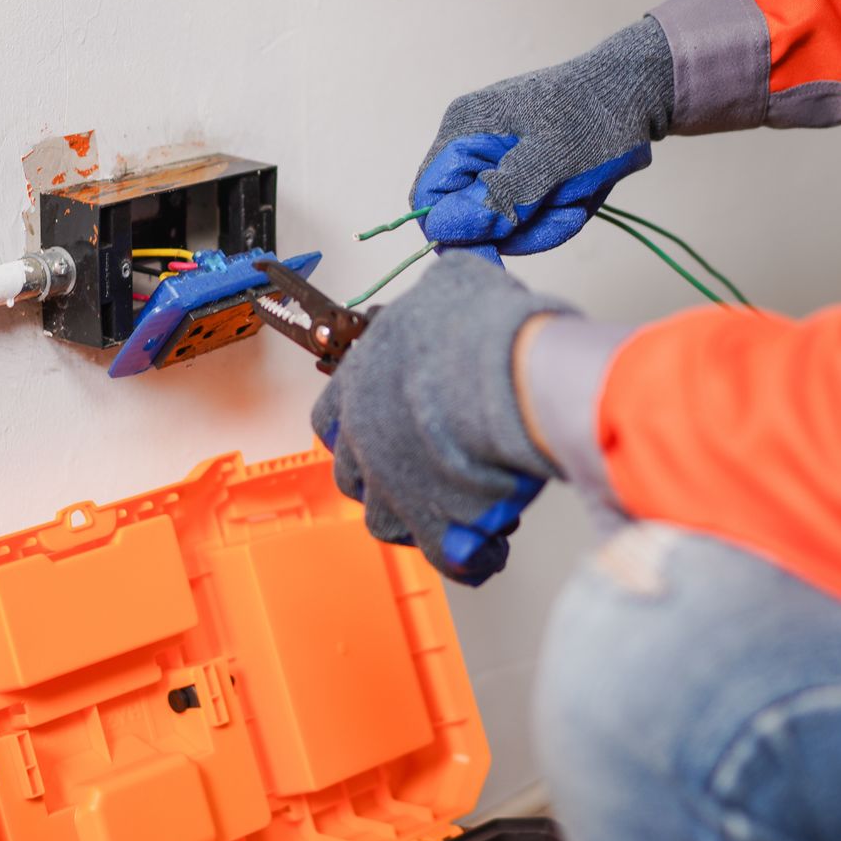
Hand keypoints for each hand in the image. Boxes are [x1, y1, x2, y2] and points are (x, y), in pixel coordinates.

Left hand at [311, 252, 568, 583]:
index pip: (330, 415)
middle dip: (388, 476)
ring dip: (422, 518)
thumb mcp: (456, 283)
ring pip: (391, 522)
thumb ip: (442, 293)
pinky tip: (493, 545)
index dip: (354, 423)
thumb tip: (453, 283)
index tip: (377, 427)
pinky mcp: (432, 531)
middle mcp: (364, 441)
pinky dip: (469, 556)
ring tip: (469, 505)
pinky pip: (446, 557)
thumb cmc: (480, 332)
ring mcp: (392, 491)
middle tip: (432, 467)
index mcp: (358, 383)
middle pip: (355, 476)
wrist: (510, 381)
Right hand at [413, 17, 674, 262]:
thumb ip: (499, 196)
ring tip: (576, 199)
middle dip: (516, 227)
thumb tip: (447, 228)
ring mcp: (493, 156)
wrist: (638, 93)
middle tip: (564, 212)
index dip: (456, 233)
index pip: (428, 199)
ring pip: (499, 221)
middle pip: (466, 216)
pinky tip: (576, 196)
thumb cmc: (598, 117)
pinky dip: (549, 214)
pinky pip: (521, 212)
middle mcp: (469, 143)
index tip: (499, 252)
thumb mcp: (552, 161)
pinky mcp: (517, 169)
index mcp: (463, 131)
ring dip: (541, 223)